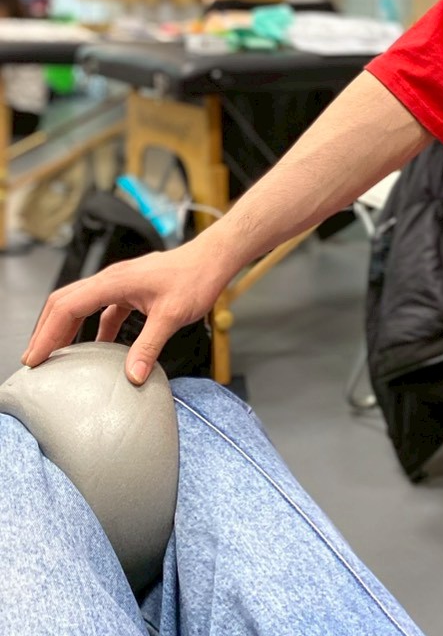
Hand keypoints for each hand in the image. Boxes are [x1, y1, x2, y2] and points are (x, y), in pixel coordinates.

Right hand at [21, 238, 230, 385]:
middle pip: (65, 302)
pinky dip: (94, 328)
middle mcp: (112, 279)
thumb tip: (132, 376)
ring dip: (67, 328)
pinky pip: (103, 309)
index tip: (35, 358)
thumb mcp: (171, 316)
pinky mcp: (132, 289)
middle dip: (47, 330)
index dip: (47, 333)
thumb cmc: (195, 277)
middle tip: (36, 360)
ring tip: (58, 355)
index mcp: (114, 282)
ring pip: (82, 304)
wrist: (214, 258)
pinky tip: (99, 348)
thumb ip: (149, 346)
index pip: (67, 307)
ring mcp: (121, 283)